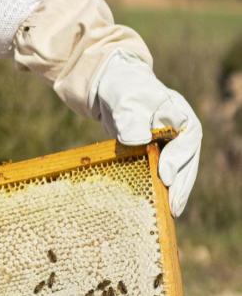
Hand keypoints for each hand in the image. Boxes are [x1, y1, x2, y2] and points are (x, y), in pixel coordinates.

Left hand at [92, 50, 201, 216]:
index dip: (177, 160)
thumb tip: (138, 141)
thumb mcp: (125, 100)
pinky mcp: (156, 150)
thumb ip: (131, 118)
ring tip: (170, 210)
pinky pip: (162, 169)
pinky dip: (160, 185)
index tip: (166, 177)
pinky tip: (157, 201)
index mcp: (179, 114)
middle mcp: (180, 130)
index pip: (184, 140)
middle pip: (186, 159)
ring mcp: (170, 141)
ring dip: (175, 189)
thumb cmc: (121, 88)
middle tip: (174, 205)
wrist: (110, 85)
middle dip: (181, 184)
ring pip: (177, 168)